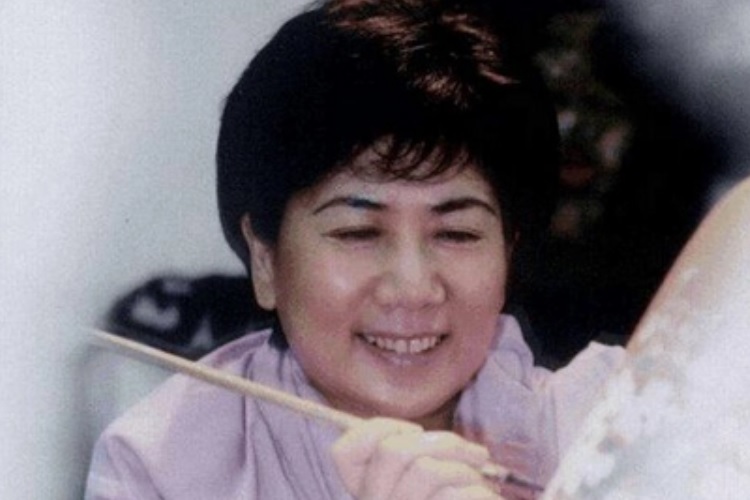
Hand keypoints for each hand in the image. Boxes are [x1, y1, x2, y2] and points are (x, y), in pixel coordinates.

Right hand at [332, 417, 502, 499]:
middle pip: (393, 451)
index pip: (343, 453)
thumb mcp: (416, 492)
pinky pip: (458, 498)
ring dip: (465, 468)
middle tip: (475, 454)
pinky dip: (479, 494)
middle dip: (444, 441)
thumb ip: (409, 465)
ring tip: (480, 481)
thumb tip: (415, 433)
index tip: (414, 430)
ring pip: (427, 471)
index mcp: (365, 497)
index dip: (379, 428)